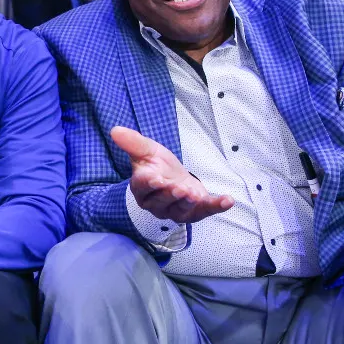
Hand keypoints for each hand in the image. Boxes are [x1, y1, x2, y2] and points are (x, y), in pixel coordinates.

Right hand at [111, 126, 234, 222]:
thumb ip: (133, 142)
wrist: (175, 179)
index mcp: (142, 188)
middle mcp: (156, 204)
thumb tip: (115, 130)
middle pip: (162, 201)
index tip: (156, 179)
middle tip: (180, 189)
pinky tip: (228, 201)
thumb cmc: (158, 166)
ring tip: (195, 194)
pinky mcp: (194, 213)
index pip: (143, 187)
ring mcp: (175, 211)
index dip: (149, 184)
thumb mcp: (147, 150)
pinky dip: (216, 207)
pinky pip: (204, 212)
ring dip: (188, 203)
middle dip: (171, 195)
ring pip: (180, 210)